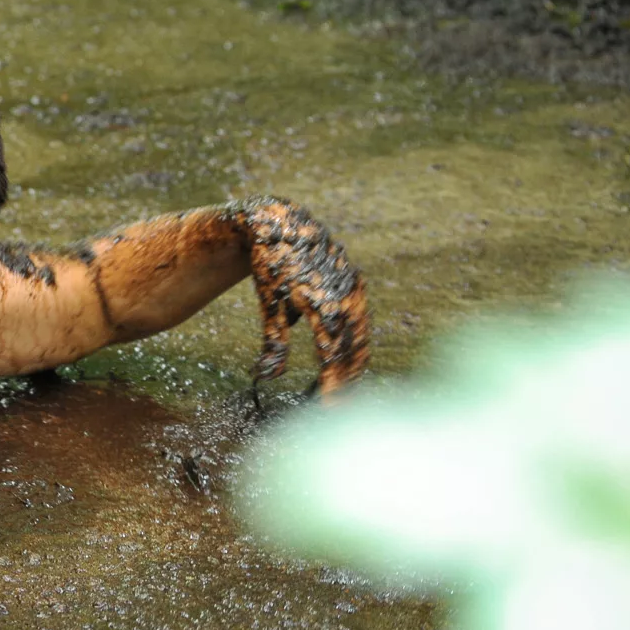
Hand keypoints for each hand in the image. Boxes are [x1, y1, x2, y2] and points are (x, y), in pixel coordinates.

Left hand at [240, 198, 369, 397]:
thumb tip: (268, 377)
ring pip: (361, 336)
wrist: (282, 223)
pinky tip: (350, 363)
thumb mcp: (268, 304)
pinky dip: (357, 345)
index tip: (326, 406)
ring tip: (345, 390)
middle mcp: (344, 295)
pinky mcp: (356, 284)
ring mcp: (353, 288)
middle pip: (352, 348)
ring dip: (355, 366)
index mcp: (321, 302)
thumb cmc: (271, 266)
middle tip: (336, 406)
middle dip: (346, 380)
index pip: (331, 353)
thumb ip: (274, 341)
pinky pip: (361, 322)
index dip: (331, 382)